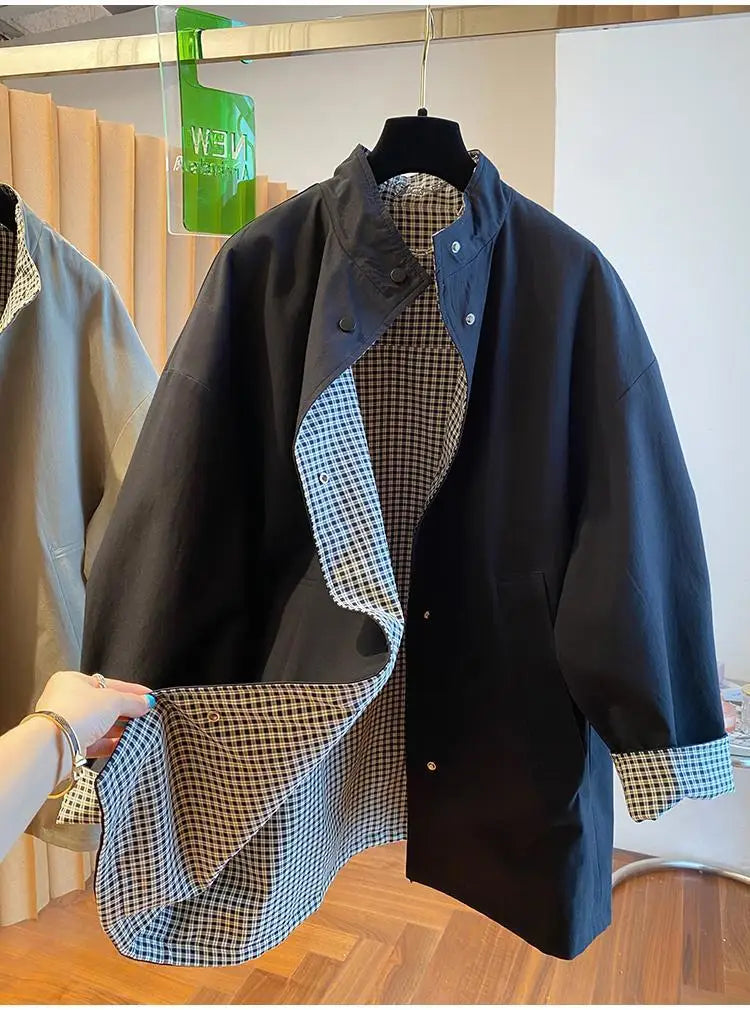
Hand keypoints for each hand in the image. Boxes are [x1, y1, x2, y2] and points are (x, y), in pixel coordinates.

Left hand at [35, 671, 154, 758]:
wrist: (54, 745)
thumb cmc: (74, 714)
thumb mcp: (113, 700)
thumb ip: (132, 701)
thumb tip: (145, 702)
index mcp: (71, 681)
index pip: (107, 683)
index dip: (130, 690)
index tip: (146, 696)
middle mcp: (65, 702)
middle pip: (103, 705)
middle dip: (124, 712)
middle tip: (143, 715)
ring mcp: (65, 724)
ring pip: (98, 726)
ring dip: (117, 729)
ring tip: (136, 731)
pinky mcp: (67, 746)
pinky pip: (92, 743)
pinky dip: (108, 744)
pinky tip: (122, 745)